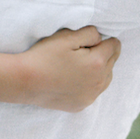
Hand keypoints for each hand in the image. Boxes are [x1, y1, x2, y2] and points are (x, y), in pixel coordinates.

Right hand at [0, 25, 120, 110]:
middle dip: (103, 54)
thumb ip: (90, 33)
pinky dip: (88, 84)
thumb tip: (101, 38)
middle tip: (84, 50)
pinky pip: (93, 92)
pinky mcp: (81, 105)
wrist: (25, 81)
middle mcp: (99, 82)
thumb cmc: (44, 56)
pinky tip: (74, 79)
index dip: (105, 39)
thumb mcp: (67, 36)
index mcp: (98, 62)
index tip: (92, 39)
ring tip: (80, 65)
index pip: (115, 46)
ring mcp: (90, 96)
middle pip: (112, 62)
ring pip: (106, 79)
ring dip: (99, 70)